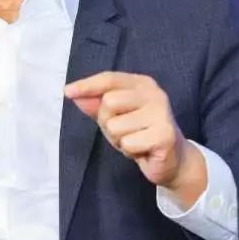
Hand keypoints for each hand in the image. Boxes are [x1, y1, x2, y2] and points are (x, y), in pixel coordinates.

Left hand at [64, 72, 206, 203]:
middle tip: (124, 131)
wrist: (172, 160)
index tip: (66, 92)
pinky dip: (130, 151)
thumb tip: (73, 94)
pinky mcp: (164, 134)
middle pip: (109, 103)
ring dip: (119, 140)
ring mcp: (161, 113)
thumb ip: (95, 105)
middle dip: (107, 122)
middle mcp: (154, 94)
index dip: (87, 85)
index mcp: (142, 84)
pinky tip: (143, 150)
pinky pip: (128, 143)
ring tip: (135, 141)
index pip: (109, 79)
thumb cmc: (140, 134)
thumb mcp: (114, 117)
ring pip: (116, 126)